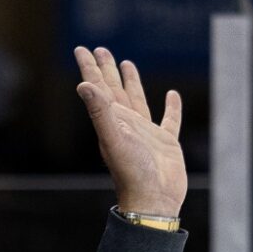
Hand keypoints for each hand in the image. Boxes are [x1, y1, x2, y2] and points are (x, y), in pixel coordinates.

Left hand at [75, 46, 184, 216]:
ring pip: (137, 100)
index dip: (89, 69)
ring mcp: (146, 134)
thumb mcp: (114, 139)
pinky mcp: (165, 143)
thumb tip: (82, 85)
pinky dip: (171, 107)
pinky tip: (172, 95)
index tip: (81, 49)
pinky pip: (169, 119)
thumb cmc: (131, 173)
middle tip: (100, 50)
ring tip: (127, 64)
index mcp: (111, 123)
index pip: (98, 89)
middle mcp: (126, 126)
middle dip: (106, 70)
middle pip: (114, 90)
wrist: (152, 201)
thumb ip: (99, 112)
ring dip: (131, 82)